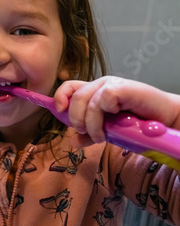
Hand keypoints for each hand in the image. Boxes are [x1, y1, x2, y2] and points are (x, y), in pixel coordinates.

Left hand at [54, 76, 179, 147]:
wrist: (166, 121)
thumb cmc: (137, 125)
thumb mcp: (108, 132)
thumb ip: (89, 134)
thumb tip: (72, 140)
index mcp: (94, 92)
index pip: (69, 87)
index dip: (60, 97)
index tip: (60, 112)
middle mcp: (101, 85)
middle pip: (74, 96)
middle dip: (75, 118)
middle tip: (86, 132)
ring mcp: (112, 85)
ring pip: (86, 100)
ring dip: (90, 123)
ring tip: (100, 136)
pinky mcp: (122, 88)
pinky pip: (103, 99)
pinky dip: (104, 113)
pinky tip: (115, 121)